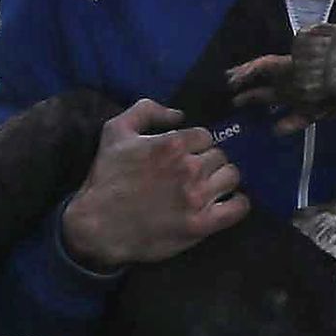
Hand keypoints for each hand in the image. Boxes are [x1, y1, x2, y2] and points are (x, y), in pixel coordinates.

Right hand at [61, 99, 248, 269]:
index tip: (185, 156)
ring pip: (231, 177)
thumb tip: (179, 114)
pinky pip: (238, 207)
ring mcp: (197, 197)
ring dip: (222, 179)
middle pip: (219, 156)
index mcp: (172, 144)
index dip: (195, 145)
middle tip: (194, 173)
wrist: (98, 225)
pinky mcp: (201, 225)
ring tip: (210, 187)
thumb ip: (146, 110)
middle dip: (208, 162)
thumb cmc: (106, 176)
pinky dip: (238, 203)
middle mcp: (189, 168)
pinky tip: (227, 203)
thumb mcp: (115, 130)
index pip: (204, 136)